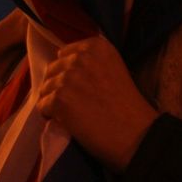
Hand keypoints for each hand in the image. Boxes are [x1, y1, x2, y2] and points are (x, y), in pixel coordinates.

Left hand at [37, 35, 158, 171]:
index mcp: (96, 46)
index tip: (82, 86)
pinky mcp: (59, 99)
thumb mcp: (112, 69)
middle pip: (52, 70)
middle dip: (59, 85)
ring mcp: (68, 78)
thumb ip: (89, 62)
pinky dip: (50, 115)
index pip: (64, 54)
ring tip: (74, 113)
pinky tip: (68, 121)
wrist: (138, 135)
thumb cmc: (128, 106)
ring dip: (54, 101)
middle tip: (77, 102)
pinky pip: (42, 106)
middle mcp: (81, 57)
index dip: (68, 72)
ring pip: (45, 88)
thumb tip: (60, 66)